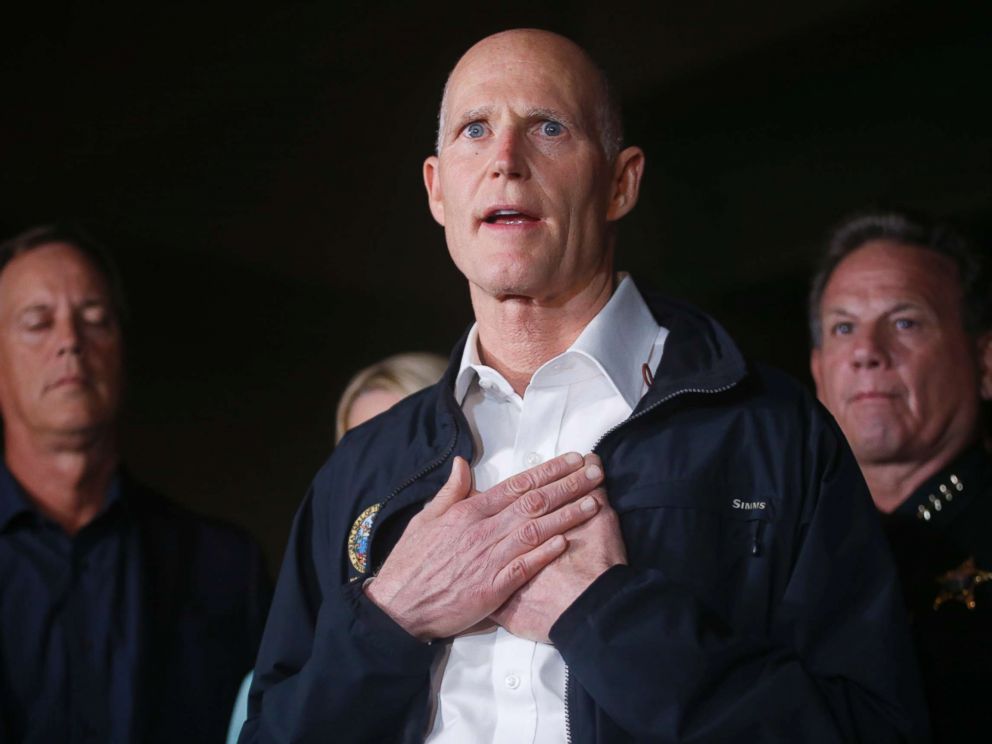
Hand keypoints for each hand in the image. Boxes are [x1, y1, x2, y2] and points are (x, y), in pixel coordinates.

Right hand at [365, 452, 604, 639]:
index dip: (548, 471)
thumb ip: (450, 491)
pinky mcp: (492, 588)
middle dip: (568, 485)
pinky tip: (567, 541)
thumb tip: (462, 463)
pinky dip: (546, 553)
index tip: (573, 460)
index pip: (516, 484)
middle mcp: (482, 530)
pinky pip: (524, 567)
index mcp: (468, 511)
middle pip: (533, 502)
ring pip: (535, 530)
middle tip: (595, 472)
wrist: (398, 606)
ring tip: (594, 502)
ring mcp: (488, 559)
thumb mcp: (425, 519)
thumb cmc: (411, 562)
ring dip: (567, 515)